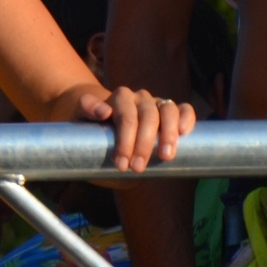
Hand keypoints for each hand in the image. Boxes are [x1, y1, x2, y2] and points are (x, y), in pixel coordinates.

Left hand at [73, 85, 194, 171]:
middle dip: (144, 144)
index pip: (126, 116)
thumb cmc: (89, 122)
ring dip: (168, 134)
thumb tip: (104, 111)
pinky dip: (187, 118)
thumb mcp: (78, 115)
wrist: (99, 119)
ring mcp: (156, 103)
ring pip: (168, 110)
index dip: (125, 140)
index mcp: (119, 98)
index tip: (120, 164)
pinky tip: (185, 133)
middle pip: (148, 116)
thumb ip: (86, 108)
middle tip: (137, 169)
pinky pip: (183, 109)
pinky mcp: (169, 111)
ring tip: (165, 157)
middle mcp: (139, 98)